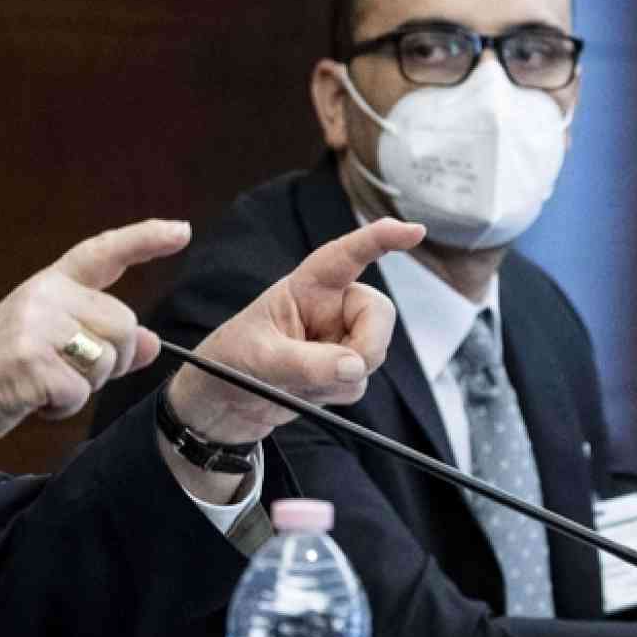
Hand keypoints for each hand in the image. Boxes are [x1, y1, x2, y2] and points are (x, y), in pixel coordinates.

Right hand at [0, 219, 189, 467]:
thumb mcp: (53, 345)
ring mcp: (36, 325)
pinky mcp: (30, 360)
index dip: (145, 240)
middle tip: (70, 374)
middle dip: (111, 360)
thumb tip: (152, 341)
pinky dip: (62, 407)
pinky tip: (33, 399)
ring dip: (85, 386)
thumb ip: (103, 339)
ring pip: (107, 359)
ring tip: (45, 385)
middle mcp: (44, 295)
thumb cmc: (2, 371)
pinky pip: (79, 391)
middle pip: (123, 324)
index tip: (181, 231)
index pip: (103, 253)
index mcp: (50, 284)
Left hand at [165, 217, 424, 445]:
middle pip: (378, 315)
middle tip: (341, 371)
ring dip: (340, 378)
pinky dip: (333, 395)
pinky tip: (301, 394)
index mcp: (305, 288)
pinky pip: (359, 383)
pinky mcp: (340, 371)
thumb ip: (307, 364)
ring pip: (372, 355)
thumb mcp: (259, 360)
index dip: (380, 239)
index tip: (415, 231)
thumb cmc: (229, 364)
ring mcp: (337, 340)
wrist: (221, 405)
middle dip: (368, 345)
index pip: (346, 257)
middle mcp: (328, 308)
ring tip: (294, 381)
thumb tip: (355, 367)